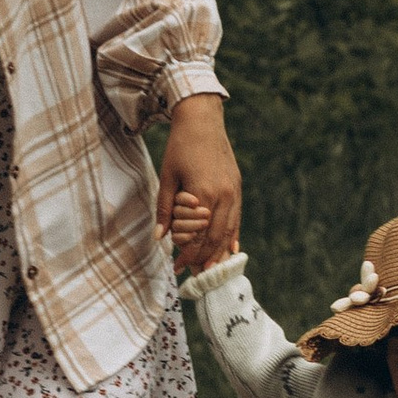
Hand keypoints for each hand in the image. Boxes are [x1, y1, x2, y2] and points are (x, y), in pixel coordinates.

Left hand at [159, 94, 241, 269]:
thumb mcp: (167, 177)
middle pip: (215, 238)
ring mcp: (233, 191)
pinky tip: (232, 250)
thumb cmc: (180, 147)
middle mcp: (223, 195)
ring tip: (213, 270)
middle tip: (195, 276)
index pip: (197, 236)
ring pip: (229, 231)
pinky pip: (236, 218)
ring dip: (220, 253)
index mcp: (204, 193)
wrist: (202, 121)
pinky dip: (233, 236)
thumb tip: (160, 238)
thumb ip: (165, 209)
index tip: (177, 268)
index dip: (187, 255)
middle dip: (204, 259)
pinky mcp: (236, 187)